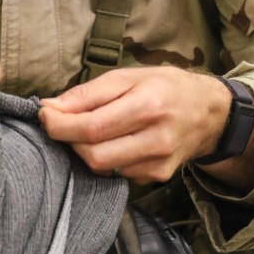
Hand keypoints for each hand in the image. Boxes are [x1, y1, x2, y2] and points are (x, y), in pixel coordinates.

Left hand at [39, 67, 231, 183]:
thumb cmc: (166, 87)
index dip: (60, 125)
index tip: (44, 114)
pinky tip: (112, 142)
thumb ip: (89, 93)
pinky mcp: (157, 177)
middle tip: (62, 123)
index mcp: (148, 106)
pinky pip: (117, 173)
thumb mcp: (129, 76)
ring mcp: (158, 163)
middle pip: (94, 155)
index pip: (92, 127)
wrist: (209, 112)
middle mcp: (156, 139)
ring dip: (86, 150)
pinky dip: (106, 158)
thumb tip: (50, 107)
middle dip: (69, 141)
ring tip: (89, 130)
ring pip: (103, 168)